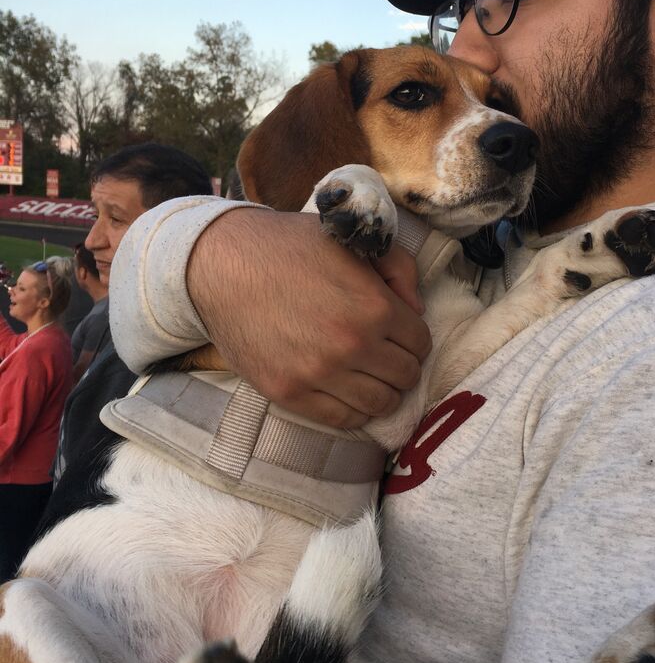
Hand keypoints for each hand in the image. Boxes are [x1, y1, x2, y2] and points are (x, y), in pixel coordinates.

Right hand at [187, 208, 431, 427]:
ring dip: (381, 391)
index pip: (421, 343)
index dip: (413, 337)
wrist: (224, 264)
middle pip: (405, 377)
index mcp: (374, 307)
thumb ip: (398, 270)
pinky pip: (342, 420)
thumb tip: (417, 312)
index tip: (398, 334)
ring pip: (380, 404)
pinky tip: (346, 391)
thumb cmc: (290, 247)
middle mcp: (352, 345)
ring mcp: (319, 374)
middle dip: (401, 365)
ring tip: (368, 376)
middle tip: (384, 356)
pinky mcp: (289, 393)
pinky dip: (353, 410)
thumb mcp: (352, 243)